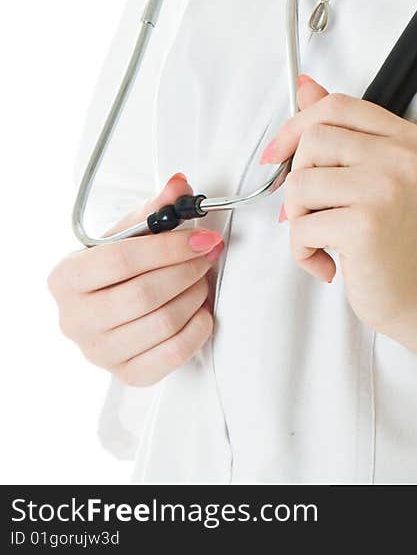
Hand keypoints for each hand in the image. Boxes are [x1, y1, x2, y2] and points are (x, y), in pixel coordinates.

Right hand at [47, 174, 223, 386]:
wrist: (103, 302)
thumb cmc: (115, 266)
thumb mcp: (128, 232)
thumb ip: (155, 208)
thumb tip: (179, 185)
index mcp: (66, 278)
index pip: (122, 260)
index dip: (169, 247)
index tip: (203, 238)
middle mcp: (74, 320)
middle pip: (143, 295)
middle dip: (186, 270)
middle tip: (209, 255)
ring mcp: (98, 353)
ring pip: (161, 324)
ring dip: (195, 296)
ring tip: (202, 278)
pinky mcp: (125, 373)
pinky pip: (171, 355)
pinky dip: (197, 329)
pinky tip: (201, 310)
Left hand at [262, 75, 416, 339]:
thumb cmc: (393, 237)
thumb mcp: (372, 173)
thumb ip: (341, 128)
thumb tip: (306, 85)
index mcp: (405, 137)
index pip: (336, 106)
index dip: (297, 126)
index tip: (279, 155)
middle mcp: (401, 156)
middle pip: (313, 140)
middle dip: (298, 179)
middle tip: (315, 210)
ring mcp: (385, 188)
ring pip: (300, 183)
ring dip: (298, 219)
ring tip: (324, 237)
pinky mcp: (365, 224)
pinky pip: (301, 226)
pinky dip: (302, 251)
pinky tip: (328, 263)